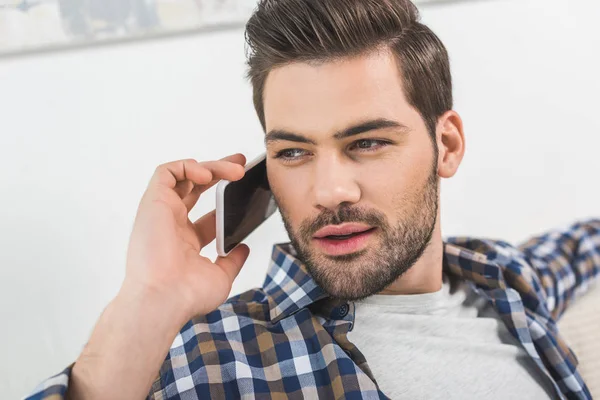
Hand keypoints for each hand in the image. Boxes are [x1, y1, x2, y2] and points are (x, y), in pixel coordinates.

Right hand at [124, 154, 249, 320]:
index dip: (226, 199)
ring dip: (211, 166)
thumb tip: (242, 248)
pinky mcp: (153, 202)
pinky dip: (187, 166)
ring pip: (184, 176)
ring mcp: (162, 212)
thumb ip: (232, 260)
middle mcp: (172, 224)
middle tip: (242, 164)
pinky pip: (166, 172)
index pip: (208, 214)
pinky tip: (207, 174)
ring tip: (236, 170)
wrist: (164, 299)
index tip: (246, 190)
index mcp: (186, 241)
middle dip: (219, 171)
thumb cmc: (186, 294)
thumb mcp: (220, 276)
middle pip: (196, 188)